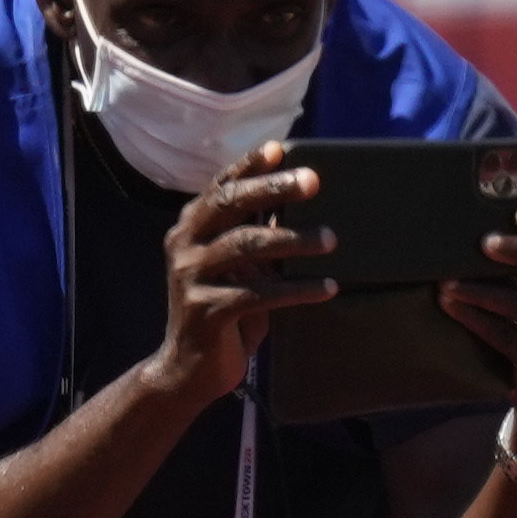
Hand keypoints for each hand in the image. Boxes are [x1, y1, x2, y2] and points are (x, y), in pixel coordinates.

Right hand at [146, 143, 334, 404]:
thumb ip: (256, 234)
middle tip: (313, 181)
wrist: (188, 370)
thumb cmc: (224, 311)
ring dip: (294, 240)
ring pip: (246, 245)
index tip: (281, 148)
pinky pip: (259, 294)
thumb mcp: (240, 268)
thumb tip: (294, 199)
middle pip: (230, 205)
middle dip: (273, 188)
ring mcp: (191, 277)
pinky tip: (327, 287)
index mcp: (191, 228)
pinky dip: (298, 289)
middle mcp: (184, 245)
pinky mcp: (207, 311)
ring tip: (331, 239)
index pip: (221, 186)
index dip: (249, 165)